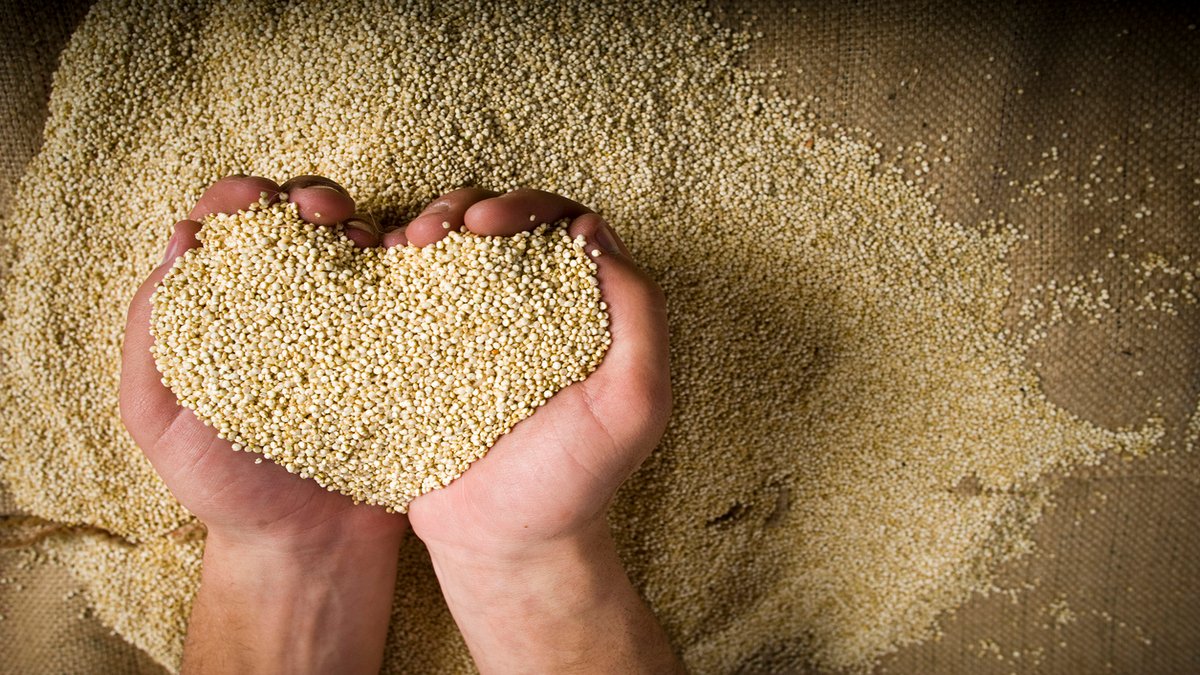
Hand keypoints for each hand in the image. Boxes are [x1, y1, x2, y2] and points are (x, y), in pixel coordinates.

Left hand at [120, 175, 403, 674]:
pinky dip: (426, 258)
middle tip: (327, 215)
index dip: (245, 199)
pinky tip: (425, 260)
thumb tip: (180, 239)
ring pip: (371, 239)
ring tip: (381, 240)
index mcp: (234, 306)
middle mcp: (299, 301)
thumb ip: (153, 332)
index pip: (235, 226)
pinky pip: (421, 286)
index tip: (260, 204)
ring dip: (375, 220)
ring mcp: (359, 321)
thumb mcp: (158, 414)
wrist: (313, 548)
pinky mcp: (410, 345)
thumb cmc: (227, 486)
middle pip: (308, 218)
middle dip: (315, 197)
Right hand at [393, 188, 680, 672]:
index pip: (559, 224)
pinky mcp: (422, 352)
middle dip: (464, 206)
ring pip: (447, 247)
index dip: (525, 206)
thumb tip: (593, 233)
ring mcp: (469, 326)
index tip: (489, 224)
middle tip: (439, 230)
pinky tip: (378, 267)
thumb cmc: (573, 480)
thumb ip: (640, 318)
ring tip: (405, 244)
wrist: (501, 543)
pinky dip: (388, 266)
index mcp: (582, 308)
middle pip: (496, 222)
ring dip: (424, 225)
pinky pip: (404, 292)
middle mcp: (527, 306)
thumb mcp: (633, 403)